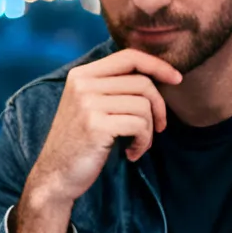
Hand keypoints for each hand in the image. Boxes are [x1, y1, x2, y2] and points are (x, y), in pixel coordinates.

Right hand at [10, 51, 183, 232]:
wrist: (55, 176)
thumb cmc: (79, 143)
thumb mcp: (89, 106)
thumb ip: (113, 87)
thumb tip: (158, 75)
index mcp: (81, 74)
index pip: (129, 56)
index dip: (157, 65)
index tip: (176, 79)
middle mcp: (82, 84)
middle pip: (142, 83)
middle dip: (159, 107)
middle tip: (158, 128)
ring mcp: (87, 103)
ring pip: (143, 105)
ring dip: (150, 130)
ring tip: (138, 144)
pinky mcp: (96, 125)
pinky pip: (139, 125)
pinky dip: (143, 142)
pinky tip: (132, 153)